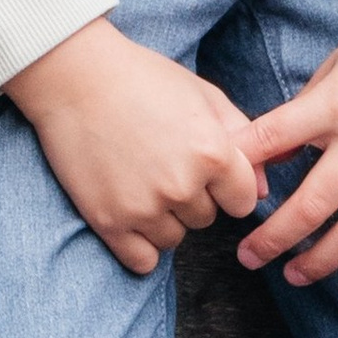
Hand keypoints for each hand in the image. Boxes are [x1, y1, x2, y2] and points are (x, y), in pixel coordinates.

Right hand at [7, 18, 263, 274]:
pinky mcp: (109, 222)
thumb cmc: (142, 78)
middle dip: (192, 197)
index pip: (243, 201)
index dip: (226, 186)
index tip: (204, 169)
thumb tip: (263, 191)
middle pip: (207, 218)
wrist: (73, 77)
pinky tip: (130, 213)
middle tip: (161, 163)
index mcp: (213, 153)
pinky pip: (143, 261)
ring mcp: (145, 207)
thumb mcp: (203, 94)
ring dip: (164, 218)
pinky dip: (140, 244)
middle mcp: (183, 186)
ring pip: (175, 238)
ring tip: (140, 179)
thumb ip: (243, 138)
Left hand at [237, 19, 337, 295]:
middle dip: (272, 239)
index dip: (239, 169)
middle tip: (248, 258)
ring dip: (321, 261)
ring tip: (294, 275)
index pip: (271, 141)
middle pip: (310, 206)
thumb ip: (303, 110)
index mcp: (333, 105)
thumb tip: (270, 153)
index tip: (219, 194)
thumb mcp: (336, 65)